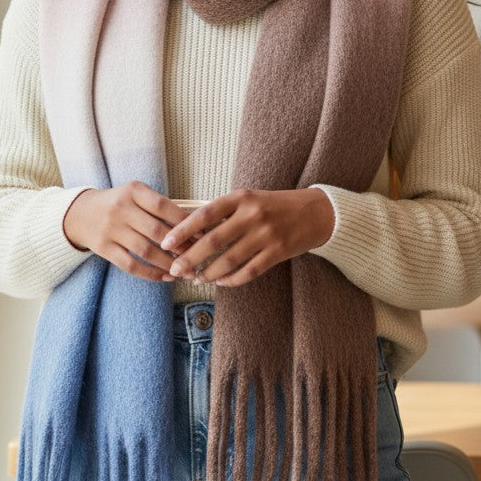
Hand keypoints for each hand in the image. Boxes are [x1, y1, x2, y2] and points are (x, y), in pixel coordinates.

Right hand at [62, 182, 186, 282]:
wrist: (79, 213)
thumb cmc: (118, 204)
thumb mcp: (136, 195)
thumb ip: (159, 206)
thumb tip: (194, 226)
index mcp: (133, 191)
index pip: (163, 206)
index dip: (184, 221)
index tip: (201, 234)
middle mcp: (121, 208)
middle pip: (157, 231)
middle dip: (180, 246)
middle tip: (197, 257)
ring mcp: (111, 229)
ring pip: (146, 251)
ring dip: (168, 264)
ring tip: (184, 271)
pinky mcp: (103, 248)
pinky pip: (131, 265)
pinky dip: (150, 273)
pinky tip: (165, 277)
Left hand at [159, 188, 334, 287]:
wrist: (315, 212)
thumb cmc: (273, 205)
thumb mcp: (248, 198)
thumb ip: (223, 212)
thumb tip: (189, 232)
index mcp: (241, 197)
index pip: (205, 214)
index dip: (183, 230)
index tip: (166, 243)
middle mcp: (252, 215)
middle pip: (213, 241)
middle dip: (190, 258)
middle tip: (174, 270)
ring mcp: (266, 235)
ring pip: (229, 260)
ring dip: (209, 272)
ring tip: (196, 278)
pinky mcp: (277, 252)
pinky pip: (248, 271)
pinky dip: (231, 280)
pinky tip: (220, 282)